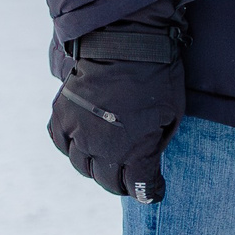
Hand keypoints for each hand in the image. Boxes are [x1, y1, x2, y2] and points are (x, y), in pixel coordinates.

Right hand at [49, 1, 186, 201]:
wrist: (127, 41)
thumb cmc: (158, 76)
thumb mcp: (172, 114)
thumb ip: (157, 144)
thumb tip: (148, 161)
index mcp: (134, 150)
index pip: (139, 186)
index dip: (148, 192)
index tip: (153, 193)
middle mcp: (101, 148)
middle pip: (108, 181)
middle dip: (122, 183)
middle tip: (129, 180)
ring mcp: (77, 132)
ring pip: (82, 166)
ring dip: (96, 167)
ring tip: (108, 162)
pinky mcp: (61, 115)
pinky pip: (61, 143)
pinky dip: (72, 147)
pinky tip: (84, 144)